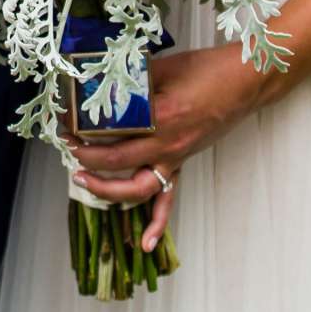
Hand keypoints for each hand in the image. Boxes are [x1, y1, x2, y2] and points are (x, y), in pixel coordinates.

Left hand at [68, 46, 264, 250]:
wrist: (246, 81)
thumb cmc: (208, 68)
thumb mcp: (163, 67)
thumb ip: (132, 79)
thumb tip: (99, 82)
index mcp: (159, 118)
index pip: (110, 130)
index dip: (83, 126)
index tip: (64, 118)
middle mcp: (166, 145)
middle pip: (116, 161)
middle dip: (85, 157)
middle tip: (66, 146)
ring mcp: (176, 158)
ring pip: (137, 189)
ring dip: (106, 190)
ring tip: (82, 183)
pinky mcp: (183, 162)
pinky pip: (169, 198)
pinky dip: (157, 223)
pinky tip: (145, 244)